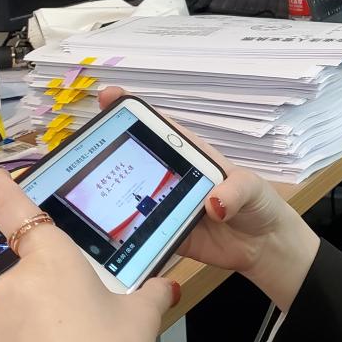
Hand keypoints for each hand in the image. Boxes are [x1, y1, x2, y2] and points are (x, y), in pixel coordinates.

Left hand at [0, 169, 179, 341]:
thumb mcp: (143, 314)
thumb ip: (148, 290)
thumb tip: (162, 286)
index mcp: (54, 261)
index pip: (20, 213)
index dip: (3, 192)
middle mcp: (12, 287)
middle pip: (30, 279)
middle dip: (50, 296)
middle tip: (81, 327)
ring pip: (11, 316)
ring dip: (30, 328)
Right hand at [100, 88, 318, 310]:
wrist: (262, 245)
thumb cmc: (258, 205)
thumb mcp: (251, 189)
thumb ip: (235, 192)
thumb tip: (213, 204)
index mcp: (191, 156)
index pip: (160, 129)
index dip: (135, 112)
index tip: (109, 96)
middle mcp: (172, 178)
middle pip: (135, 160)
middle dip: (107, 151)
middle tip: (78, 149)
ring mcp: (165, 207)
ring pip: (131, 195)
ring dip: (108, 193)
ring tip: (78, 191)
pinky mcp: (163, 235)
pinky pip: (138, 233)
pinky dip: (121, 233)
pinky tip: (100, 235)